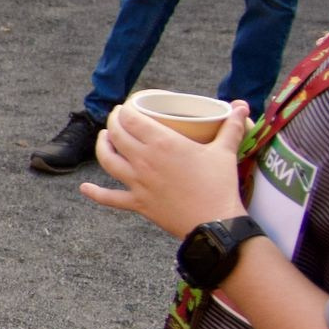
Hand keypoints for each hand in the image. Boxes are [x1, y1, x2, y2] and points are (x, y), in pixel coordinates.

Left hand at [80, 102, 249, 238]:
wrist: (214, 222)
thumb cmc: (220, 185)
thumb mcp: (225, 151)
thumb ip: (232, 126)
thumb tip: (243, 105)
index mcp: (162, 143)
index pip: (131, 119)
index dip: (124, 110)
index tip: (126, 106)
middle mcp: (144, 160)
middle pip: (117, 135)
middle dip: (113, 123)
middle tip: (117, 118)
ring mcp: (137, 182)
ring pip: (108, 161)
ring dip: (102, 147)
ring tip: (104, 138)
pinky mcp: (137, 203)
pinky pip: (110, 198)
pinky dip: (95, 193)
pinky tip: (85, 188)